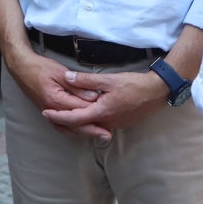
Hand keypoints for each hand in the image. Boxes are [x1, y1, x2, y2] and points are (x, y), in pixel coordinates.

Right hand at [4, 49, 103, 137]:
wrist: (21, 68)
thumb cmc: (40, 67)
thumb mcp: (60, 72)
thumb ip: (77, 86)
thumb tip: (93, 97)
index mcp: (56, 100)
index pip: (79, 111)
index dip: (95, 115)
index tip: (109, 119)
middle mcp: (51, 110)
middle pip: (74, 125)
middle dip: (92, 131)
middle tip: (107, 136)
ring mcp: (48, 112)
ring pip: (67, 128)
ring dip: (83, 133)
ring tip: (98, 136)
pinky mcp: (47, 111)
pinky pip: (61, 126)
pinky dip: (72, 130)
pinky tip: (80, 131)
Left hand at [42, 69, 168, 138]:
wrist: (157, 92)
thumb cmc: (134, 85)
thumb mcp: (108, 80)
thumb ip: (86, 80)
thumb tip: (67, 77)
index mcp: (101, 112)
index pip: (74, 118)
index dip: (58, 116)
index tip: (45, 112)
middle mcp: (107, 122)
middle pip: (80, 125)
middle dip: (64, 120)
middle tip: (49, 114)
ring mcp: (114, 124)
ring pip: (90, 125)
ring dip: (76, 121)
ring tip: (62, 113)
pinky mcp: (120, 122)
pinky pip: (100, 124)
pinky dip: (89, 120)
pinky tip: (85, 113)